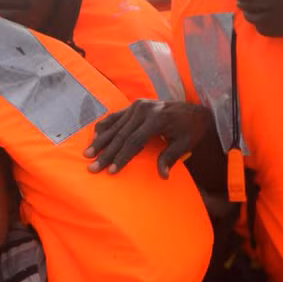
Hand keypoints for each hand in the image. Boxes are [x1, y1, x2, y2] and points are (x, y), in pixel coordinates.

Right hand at [84, 100, 212, 178]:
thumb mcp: (185, 144)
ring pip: (114, 127)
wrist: (194, 110)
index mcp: (157, 119)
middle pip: (120, 135)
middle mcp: (144, 110)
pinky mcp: (134, 105)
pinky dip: (104, 127)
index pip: (134, 141)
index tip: (111, 171)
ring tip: (87, 154)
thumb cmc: (191, 130)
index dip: (122, 157)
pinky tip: (95, 137)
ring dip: (100, 141)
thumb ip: (170, 157)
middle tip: (92, 167)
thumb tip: (162, 176)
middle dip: (105, 153)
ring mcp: (137, 106)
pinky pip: (115, 117)